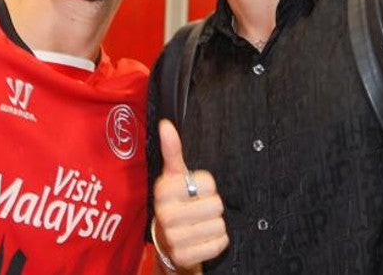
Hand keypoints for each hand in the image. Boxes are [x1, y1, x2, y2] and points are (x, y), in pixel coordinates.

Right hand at [152, 120, 227, 270]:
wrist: (167, 244)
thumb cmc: (175, 204)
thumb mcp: (173, 177)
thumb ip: (172, 151)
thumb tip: (166, 125)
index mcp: (163, 191)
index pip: (208, 182)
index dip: (206, 186)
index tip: (193, 191)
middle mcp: (165, 215)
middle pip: (216, 204)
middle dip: (212, 207)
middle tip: (198, 210)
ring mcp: (174, 238)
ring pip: (219, 225)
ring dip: (215, 225)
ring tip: (200, 225)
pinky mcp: (185, 256)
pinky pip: (219, 243)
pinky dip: (217, 242)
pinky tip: (202, 239)